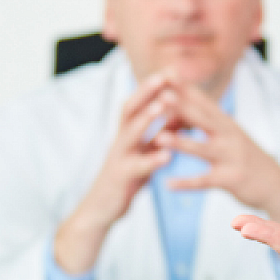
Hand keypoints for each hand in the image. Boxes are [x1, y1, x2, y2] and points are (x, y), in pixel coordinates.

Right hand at [55, 72, 179, 274]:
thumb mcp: (143, 155)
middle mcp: (120, 141)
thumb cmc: (125, 180)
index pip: (138, 103)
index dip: (153, 86)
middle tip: (165, 75)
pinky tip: (168, 157)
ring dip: (147, 118)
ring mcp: (118, 158)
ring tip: (164, 105)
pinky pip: (136, 167)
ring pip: (130, 133)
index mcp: (126, 134)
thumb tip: (179, 119)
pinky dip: (151, 160)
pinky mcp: (120, 178)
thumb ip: (157, 138)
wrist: (101, 210)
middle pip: (130, 109)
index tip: (171, 70)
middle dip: (147, 90)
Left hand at [157, 78, 279, 228]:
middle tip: (161, 93)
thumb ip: (209, 123)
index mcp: (227, 123)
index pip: (204, 101)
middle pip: (203, 118)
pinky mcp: (231, 179)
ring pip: (202, 149)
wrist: (276, 185)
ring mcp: (231, 157)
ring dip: (180, 143)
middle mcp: (230, 136)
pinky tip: (168, 185)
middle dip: (182, 106)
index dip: (185, 88)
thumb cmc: (246, 158)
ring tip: (159, 138)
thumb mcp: (230, 135)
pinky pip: (205, 181)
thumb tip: (185, 108)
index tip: (165, 73)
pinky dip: (186, 184)